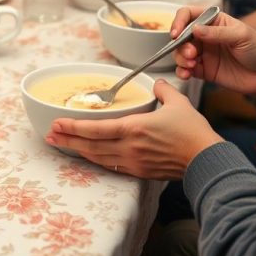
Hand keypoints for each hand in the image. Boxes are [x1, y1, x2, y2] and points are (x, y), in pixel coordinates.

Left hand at [45, 80, 223, 178]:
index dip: (73, 127)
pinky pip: (111, 166)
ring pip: (97, 157)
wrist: (207, 161)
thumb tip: (157, 83)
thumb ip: (163, 90)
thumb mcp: (178, 103)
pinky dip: (95, 160)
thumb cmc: (194, 132)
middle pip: (90, 145)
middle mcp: (129, 147)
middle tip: (49, 136)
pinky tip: (88, 155)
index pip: (95, 129)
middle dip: (67, 140)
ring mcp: (133, 162)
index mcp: (134, 128)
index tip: (56, 124)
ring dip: (77, 151)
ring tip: (61, 145)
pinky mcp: (139, 172)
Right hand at [172, 6, 255, 103]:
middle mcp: (206, 36)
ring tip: (191, 65)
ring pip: (181, 53)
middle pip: (182, 36)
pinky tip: (186, 74)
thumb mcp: (241, 36)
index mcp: (215, 21)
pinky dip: (182, 71)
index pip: (189, 15)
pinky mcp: (204, 70)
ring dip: (180, 58)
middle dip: (181, 45)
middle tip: (191, 54)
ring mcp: (204, 53)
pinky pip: (186, 69)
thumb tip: (194, 29)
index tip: (176, 34)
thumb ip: (217, 33)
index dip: (179, 22)